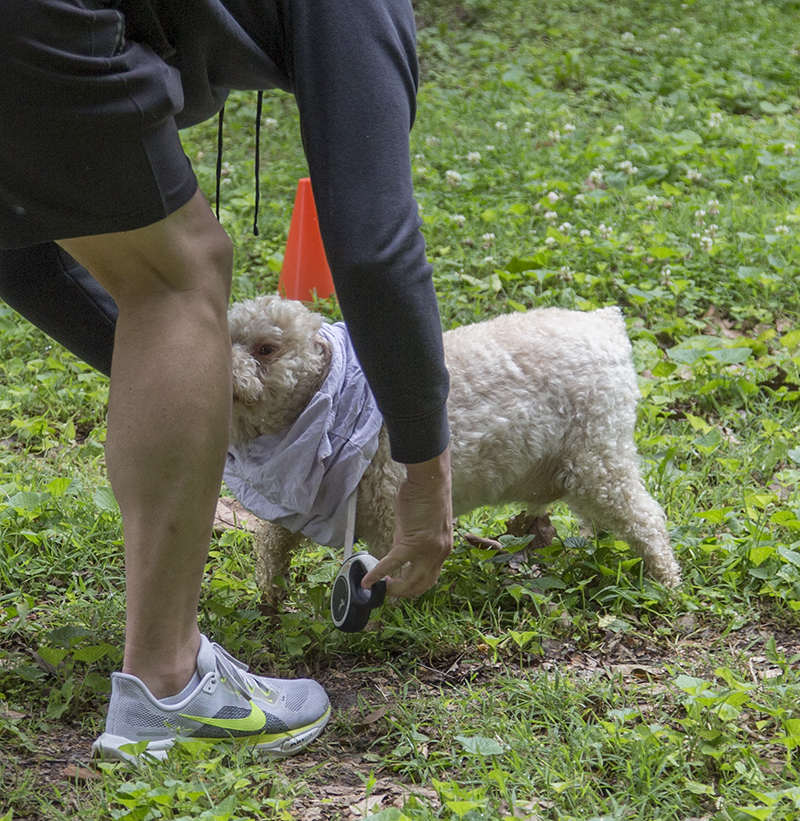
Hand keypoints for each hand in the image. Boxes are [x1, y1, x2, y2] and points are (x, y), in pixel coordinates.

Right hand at [361, 448, 452, 597]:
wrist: (430, 480)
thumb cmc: (425, 496)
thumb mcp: (421, 525)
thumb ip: (410, 542)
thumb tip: (396, 555)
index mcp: (442, 550)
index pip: (429, 577)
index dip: (413, 587)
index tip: (398, 587)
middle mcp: (439, 554)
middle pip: (421, 585)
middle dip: (403, 593)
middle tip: (387, 592)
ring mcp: (428, 550)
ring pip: (410, 581)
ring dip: (394, 589)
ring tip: (379, 588)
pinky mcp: (413, 542)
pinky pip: (393, 563)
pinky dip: (378, 573)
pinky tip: (367, 579)